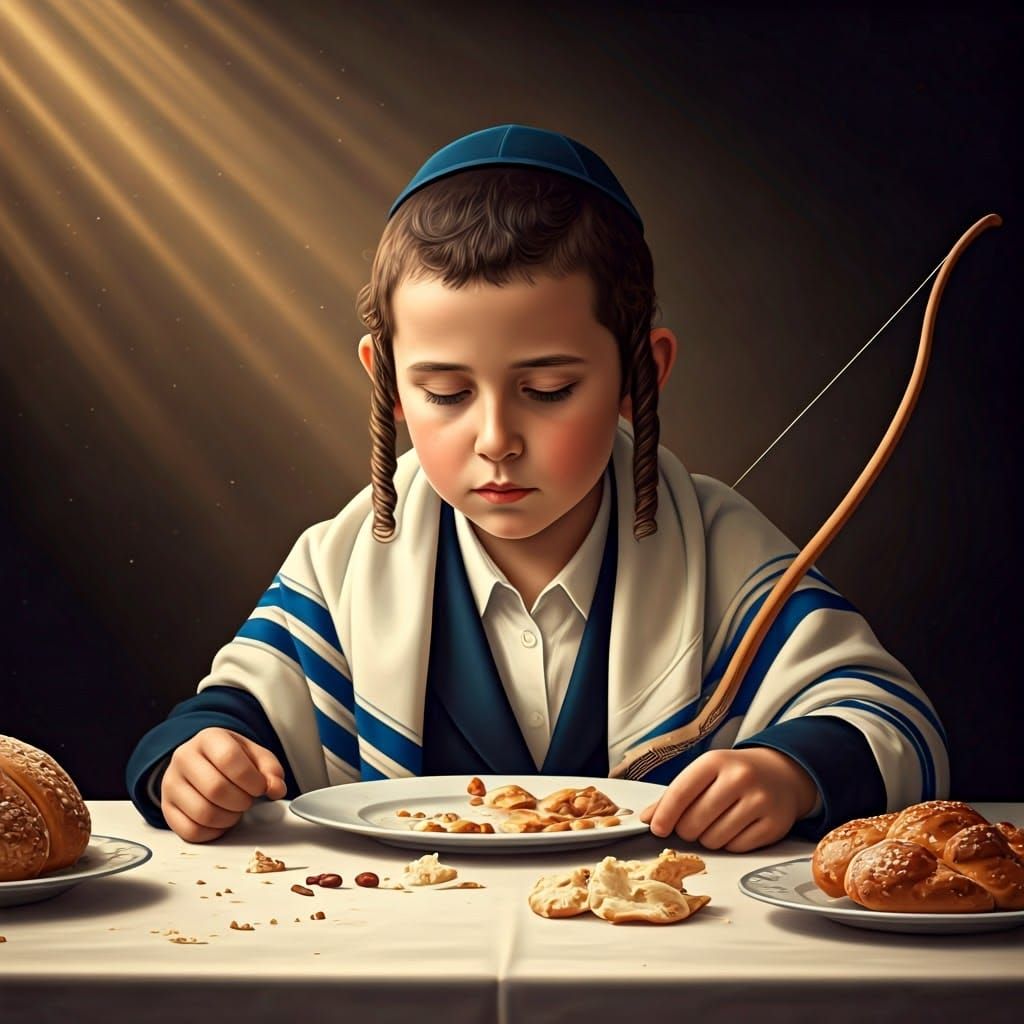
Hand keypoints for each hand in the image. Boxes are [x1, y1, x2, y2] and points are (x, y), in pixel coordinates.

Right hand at [160, 727, 286, 842]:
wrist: (201, 761)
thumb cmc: (230, 759)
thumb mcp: (254, 755)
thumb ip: (271, 770)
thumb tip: (276, 789)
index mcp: (209, 738)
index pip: (228, 759)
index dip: (251, 779)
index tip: (260, 788)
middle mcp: (184, 757)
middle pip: (215, 789)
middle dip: (241, 801)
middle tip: (248, 801)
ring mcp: (171, 783)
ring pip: (202, 813)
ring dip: (229, 819)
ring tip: (236, 810)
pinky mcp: (167, 808)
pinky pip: (191, 831)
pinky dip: (213, 832)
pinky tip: (222, 821)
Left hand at [638, 747, 818, 852]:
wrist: (781, 773)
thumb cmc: (734, 774)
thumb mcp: (704, 773)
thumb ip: (675, 794)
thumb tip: (648, 818)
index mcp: (715, 761)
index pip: (680, 792)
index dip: (665, 815)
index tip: (657, 828)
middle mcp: (739, 778)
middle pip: (694, 822)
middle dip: (687, 830)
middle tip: (692, 824)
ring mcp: (759, 801)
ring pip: (714, 839)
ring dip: (708, 839)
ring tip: (716, 823)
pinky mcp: (774, 824)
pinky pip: (736, 848)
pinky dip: (729, 845)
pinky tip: (734, 828)